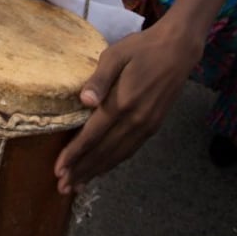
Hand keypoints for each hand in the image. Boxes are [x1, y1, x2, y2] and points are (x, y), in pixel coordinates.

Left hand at [54, 21, 200, 193]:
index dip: (74, 154)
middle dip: (81, 170)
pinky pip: (130, 150)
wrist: (178, 50)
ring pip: (117, 155)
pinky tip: (103, 168)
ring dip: (96, 171)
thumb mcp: (115, 55)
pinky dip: (113, 162)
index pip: (92, 135)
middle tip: (63, 187)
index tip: (58, 169)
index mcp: (122, 102)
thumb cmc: (141, 48)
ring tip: (78, 185)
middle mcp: (135, 120)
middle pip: (103, 151)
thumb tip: (84, 101)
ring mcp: (146, 125)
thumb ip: (99, 79)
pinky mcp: (153, 126)